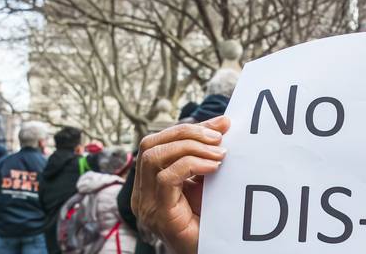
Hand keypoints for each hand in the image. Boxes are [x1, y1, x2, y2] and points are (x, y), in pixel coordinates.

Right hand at [133, 116, 229, 253]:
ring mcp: (147, 204)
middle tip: (219, 137)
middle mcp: (142, 192)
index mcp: (149, 183)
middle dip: (187, 133)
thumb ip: (205, 158)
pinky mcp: (159, 214)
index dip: (188, 128)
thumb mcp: (206, 183)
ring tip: (219, 153)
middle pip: (150, 144)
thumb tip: (223, 126)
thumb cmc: (211, 221)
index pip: (158, 142)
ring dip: (191, 147)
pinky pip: (166, 178)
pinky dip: (191, 165)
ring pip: (154, 157)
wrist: (214, 250)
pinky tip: (213, 167)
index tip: (221, 125)